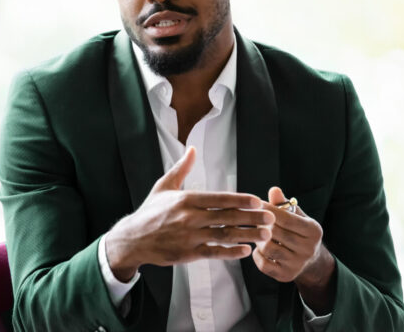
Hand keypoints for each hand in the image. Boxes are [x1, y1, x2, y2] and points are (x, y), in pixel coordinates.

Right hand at [105, 147, 274, 281]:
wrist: (133, 239)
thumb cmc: (149, 211)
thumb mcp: (163, 186)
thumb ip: (181, 168)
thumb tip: (192, 148)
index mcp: (186, 199)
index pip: (218, 199)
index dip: (239, 200)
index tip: (256, 200)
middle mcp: (189, 218)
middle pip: (226, 217)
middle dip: (251, 217)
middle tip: (270, 218)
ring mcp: (189, 237)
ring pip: (224, 235)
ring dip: (247, 235)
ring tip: (265, 235)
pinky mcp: (188, 254)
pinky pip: (214, 253)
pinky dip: (230, 252)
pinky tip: (245, 250)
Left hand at [252, 187, 335, 313]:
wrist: (311, 261)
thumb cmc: (300, 232)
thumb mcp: (298, 216)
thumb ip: (285, 204)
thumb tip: (274, 190)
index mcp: (313, 231)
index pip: (286, 218)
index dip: (268, 209)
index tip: (255, 203)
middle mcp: (308, 249)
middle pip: (276, 232)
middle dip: (261, 224)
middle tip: (253, 218)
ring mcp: (297, 264)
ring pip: (268, 248)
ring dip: (259, 239)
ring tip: (258, 234)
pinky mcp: (286, 276)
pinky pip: (264, 265)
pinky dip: (257, 255)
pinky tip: (260, 248)